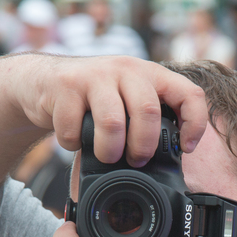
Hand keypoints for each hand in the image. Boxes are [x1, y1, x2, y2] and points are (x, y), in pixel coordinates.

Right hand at [12, 55, 206, 168]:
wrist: (42, 80)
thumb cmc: (91, 100)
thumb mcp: (125, 101)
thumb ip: (143, 122)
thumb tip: (164, 168)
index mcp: (149, 74)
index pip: (188, 93)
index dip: (194, 124)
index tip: (186, 148)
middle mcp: (126, 68)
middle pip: (148, 111)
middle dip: (143, 146)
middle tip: (135, 161)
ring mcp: (95, 74)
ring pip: (113, 122)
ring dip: (110, 150)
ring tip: (106, 156)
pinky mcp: (66, 85)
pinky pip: (75, 127)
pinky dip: (72, 143)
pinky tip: (73, 139)